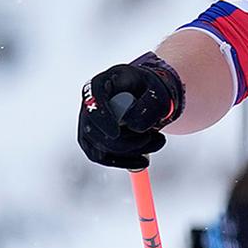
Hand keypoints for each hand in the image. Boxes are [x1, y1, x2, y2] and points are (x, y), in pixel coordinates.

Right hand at [76, 54, 183, 169]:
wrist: (148, 95)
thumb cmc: (149, 88)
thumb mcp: (157, 90)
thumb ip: (149, 104)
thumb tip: (135, 126)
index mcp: (100, 85)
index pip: (93, 102)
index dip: (102, 119)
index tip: (115, 133)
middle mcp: (90, 105)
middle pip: (93, 130)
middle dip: (124, 141)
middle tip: (153, 137)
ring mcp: (90, 124)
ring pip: (99, 148)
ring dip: (130, 151)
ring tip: (157, 141)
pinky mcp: (95, 141)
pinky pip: (103, 158)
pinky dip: (124, 162)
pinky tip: (143, 160)